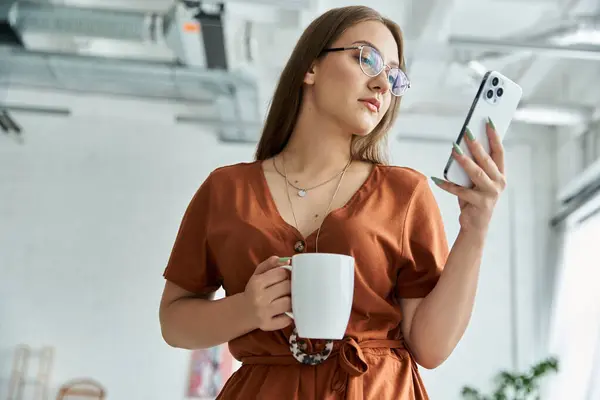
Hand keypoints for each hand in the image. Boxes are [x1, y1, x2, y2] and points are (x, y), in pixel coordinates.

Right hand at [244, 255, 292, 331]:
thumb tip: (286, 260)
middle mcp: (259, 298)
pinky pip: (286, 320)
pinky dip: (289, 316)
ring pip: (289, 303)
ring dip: (291, 300)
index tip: (285, 277)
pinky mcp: (267, 325)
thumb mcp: (257, 275)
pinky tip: (285, 311)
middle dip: (290, 286)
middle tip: (288, 288)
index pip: (281, 273)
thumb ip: (269, 265)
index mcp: (257, 283)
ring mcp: (264, 313)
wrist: (242, 312)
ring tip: (288, 298)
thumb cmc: (254, 291)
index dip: (286, 273)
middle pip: (287, 287)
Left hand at [432, 118, 506, 234]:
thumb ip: (474, 168)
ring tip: (455, 150)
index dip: (494, 136)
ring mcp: (491, 194)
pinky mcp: (480, 204)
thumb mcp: (476, 183)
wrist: (476, 227)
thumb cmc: (474, 200)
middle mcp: (499, 183)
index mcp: (500, 175)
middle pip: (487, 160)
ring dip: (464, 161)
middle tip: (467, 132)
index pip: (499, 152)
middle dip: (477, 145)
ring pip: (477, 173)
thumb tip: (461, 147)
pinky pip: (460, 191)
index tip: (488, 122)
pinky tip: (436, 179)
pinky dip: (447, 185)